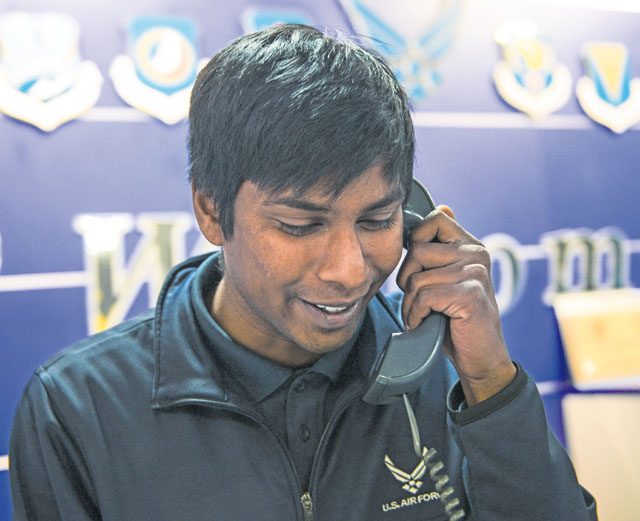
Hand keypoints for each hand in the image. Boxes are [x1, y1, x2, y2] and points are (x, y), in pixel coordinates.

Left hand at [396, 206, 515, 405]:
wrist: (480, 358)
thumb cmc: (456, 319)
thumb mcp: (448, 278)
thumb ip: (444, 247)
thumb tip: (444, 207)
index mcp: (471, 246)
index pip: (435, 219)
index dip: (416, 241)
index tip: (418, 269)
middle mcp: (477, 255)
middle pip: (417, 250)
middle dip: (407, 279)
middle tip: (420, 301)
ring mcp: (476, 274)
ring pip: (417, 278)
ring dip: (411, 304)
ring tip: (425, 315)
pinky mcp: (470, 295)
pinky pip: (424, 297)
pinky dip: (416, 315)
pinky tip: (426, 323)